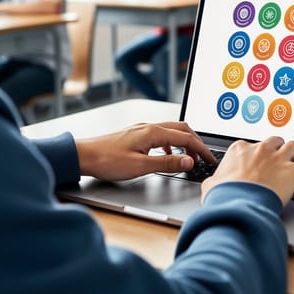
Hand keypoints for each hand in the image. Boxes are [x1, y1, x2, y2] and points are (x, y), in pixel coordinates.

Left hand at [76, 122, 215, 180]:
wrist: (83, 155)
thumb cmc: (107, 160)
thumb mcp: (140, 166)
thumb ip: (167, 164)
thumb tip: (189, 161)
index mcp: (153, 132)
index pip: (186, 138)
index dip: (201, 150)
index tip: (210, 160)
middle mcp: (149, 127)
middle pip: (182, 129)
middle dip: (196, 142)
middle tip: (204, 157)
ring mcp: (142, 129)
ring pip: (171, 131)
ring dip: (184, 142)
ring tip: (189, 157)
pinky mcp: (135, 135)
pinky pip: (160, 135)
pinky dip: (170, 144)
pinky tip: (166, 156)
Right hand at [201, 137, 293, 205]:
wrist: (237, 205)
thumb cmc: (223, 196)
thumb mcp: (211, 185)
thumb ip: (215, 180)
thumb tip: (212, 184)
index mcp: (240, 149)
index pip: (250, 146)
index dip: (255, 156)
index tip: (256, 167)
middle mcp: (260, 149)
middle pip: (275, 141)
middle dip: (277, 151)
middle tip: (277, 165)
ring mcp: (278, 159)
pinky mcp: (293, 171)